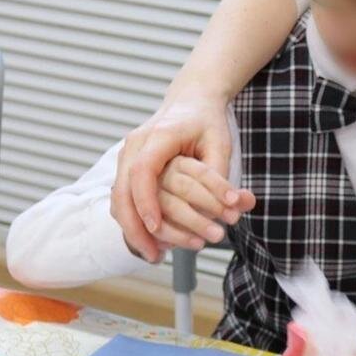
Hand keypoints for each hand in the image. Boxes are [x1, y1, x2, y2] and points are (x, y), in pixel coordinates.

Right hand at [111, 96, 249, 261]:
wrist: (191, 100)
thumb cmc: (207, 121)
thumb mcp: (220, 143)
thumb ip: (222, 173)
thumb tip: (237, 205)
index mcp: (159, 136)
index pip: (143, 171)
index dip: (146, 201)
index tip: (155, 227)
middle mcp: (136, 144)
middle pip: (122, 189)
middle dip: (134, 225)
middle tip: (152, 254)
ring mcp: (127, 154)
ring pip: (118, 196)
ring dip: (131, 227)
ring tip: (151, 254)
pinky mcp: (127, 164)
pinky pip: (123, 195)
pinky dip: (132, 218)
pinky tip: (147, 240)